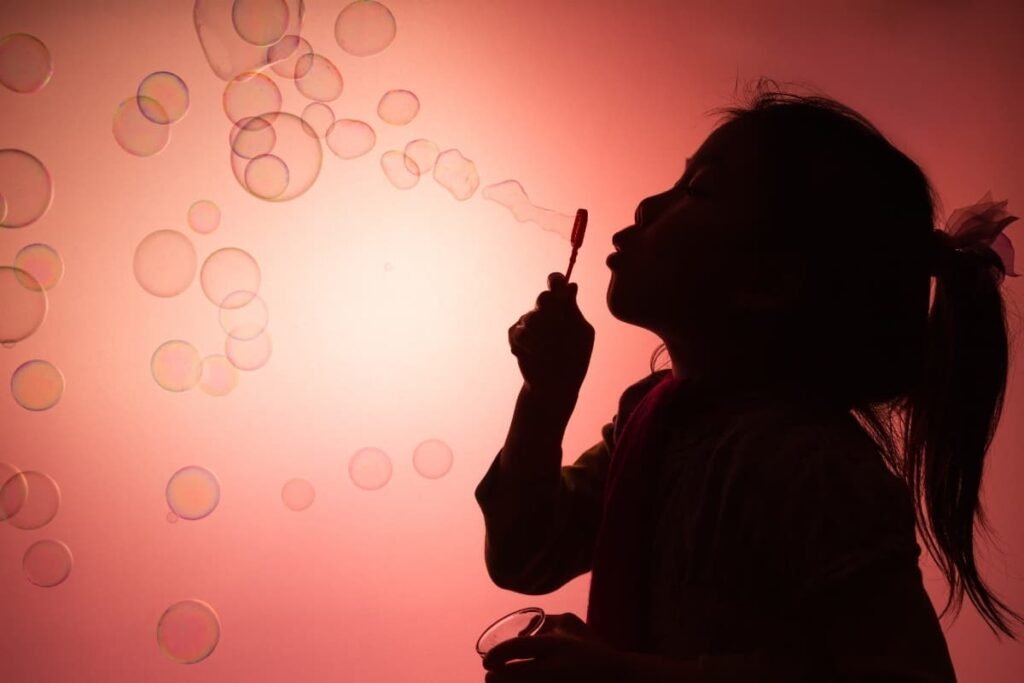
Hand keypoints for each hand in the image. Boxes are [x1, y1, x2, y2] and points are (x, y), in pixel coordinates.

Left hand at [482, 613, 630, 682]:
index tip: (486, 661)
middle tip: (491, 676)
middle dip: (496, 679)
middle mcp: (553, 670)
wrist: (622, 681)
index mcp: (555, 646)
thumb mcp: (573, 626)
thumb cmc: (595, 651)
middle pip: (510, 677)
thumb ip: (549, 621)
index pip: (514, 649)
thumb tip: (522, 630)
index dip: (495, 656)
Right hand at [508, 273, 594, 399]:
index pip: (558, 285)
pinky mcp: (516, 335)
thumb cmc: (574, 360)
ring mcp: (529, 322)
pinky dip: (526, 345)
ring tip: (547, 351)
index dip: (555, 281)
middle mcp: (547, 312)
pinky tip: (533, 355)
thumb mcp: (580, 334)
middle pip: (543, 298)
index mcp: (565, 308)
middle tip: (554, 324)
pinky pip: (518, 332)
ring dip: (540, 335)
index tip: (555, 283)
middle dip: (548, 309)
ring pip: (530, 317)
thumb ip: (573, 310)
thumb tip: (572, 285)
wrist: (554, 385)